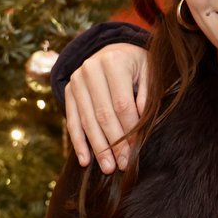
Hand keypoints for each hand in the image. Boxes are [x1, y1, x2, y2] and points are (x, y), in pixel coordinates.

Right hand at [63, 43, 148, 172]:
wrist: (113, 50)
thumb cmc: (137, 65)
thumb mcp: (150, 72)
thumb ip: (148, 94)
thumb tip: (141, 122)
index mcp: (114, 61)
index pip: (122, 103)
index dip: (129, 129)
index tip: (137, 150)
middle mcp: (90, 69)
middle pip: (103, 114)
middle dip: (114, 142)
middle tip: (123, 164)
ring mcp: (76, 80)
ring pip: (86, 119)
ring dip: (97, 147)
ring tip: (108, 167)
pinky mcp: (68, 90)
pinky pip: (72, 119)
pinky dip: (78, 141)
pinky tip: (85, 160)